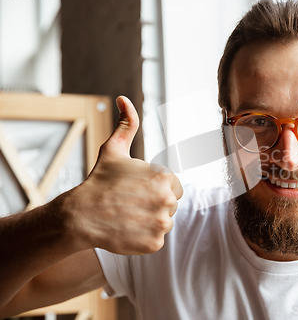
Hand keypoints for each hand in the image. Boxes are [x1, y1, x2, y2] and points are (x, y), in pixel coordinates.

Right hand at [59, 96, 182, 254]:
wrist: (80, 215)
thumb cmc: (99, 180)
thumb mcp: (113, 149)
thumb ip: (127, 124)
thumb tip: (124, 99)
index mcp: (165, 177)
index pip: (172, 186)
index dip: (155, 188)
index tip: (136, 190)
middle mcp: (168, 200)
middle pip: (170, 204)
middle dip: (154, 203)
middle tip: (131, 203)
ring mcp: (162, 224)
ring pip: (164, 221)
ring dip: (150, 220)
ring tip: (128, 216)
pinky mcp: (155, 244)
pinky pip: (156, 239)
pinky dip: (144, 237)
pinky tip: (127, 229)